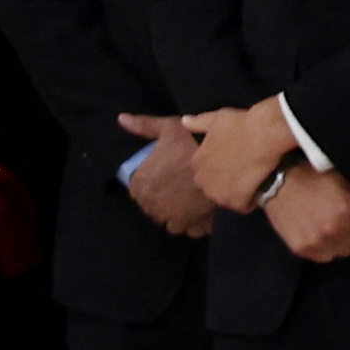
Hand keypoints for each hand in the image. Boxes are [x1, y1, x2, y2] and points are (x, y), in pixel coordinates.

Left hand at [115, 113, 225, 241]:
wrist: (228, 158)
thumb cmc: (193, 142)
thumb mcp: (168, 128)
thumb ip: (144, 126)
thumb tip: (121, 118)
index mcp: (141, 186)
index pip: (137, 191)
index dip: (149, 183)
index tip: (162, 175)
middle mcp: (154, 207)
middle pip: (153, 208)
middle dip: (162, 200)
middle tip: (177, 185)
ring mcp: (175, 218)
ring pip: (170, 222)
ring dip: (176, 214)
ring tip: (187, 200)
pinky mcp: (195, 225)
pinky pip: (191, 230)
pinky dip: (194, 224)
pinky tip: (200, 211)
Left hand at [180, 98, 304, 213]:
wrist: (263, 136)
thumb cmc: (240, 124)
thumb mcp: (217, 119)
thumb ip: (199, 123)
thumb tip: (184, 121)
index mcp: (197, 162)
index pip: (204, 170)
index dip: (220, 165)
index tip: (233, 159)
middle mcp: (203, 181)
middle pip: (213, 185)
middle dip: (225, 181)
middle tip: (243, 170)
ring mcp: (219, 194)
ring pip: (226, 197)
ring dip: (236, 191)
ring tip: (252, 179)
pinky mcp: (236, 203)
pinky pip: (242, 205)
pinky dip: (249, 200)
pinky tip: (259, 187)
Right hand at [268, 169, 349, 265]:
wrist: (278, 182)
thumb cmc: (314, 175)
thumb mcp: (344, 176)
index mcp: (347, 208)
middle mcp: (334, 228)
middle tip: (345, 219)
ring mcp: (317, 240)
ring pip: (344, 251)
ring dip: (342, 241)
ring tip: (331, 227)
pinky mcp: (302, 248)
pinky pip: (326, 257)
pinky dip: (326, 248)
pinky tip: (319, 234)